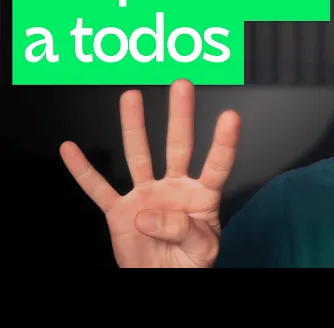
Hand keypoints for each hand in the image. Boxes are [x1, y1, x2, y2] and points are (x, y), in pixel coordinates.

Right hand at [59, 79, 239, 267]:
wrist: (162, 281)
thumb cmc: (189, 263)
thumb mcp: (201, 251)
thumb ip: (183, 230)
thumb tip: (148, 214)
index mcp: (202, 196)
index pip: (217, 165)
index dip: (224, 142)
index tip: (231, 116)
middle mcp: (174, 188)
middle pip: (178, 146)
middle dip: (181, 116)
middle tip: (182, 84)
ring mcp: (146, 196)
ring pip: (139, 155)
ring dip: (134, 126)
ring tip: (131, 96)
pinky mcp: (120, 212)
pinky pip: (99, 189)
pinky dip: (83, 171)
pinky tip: (70, 150)